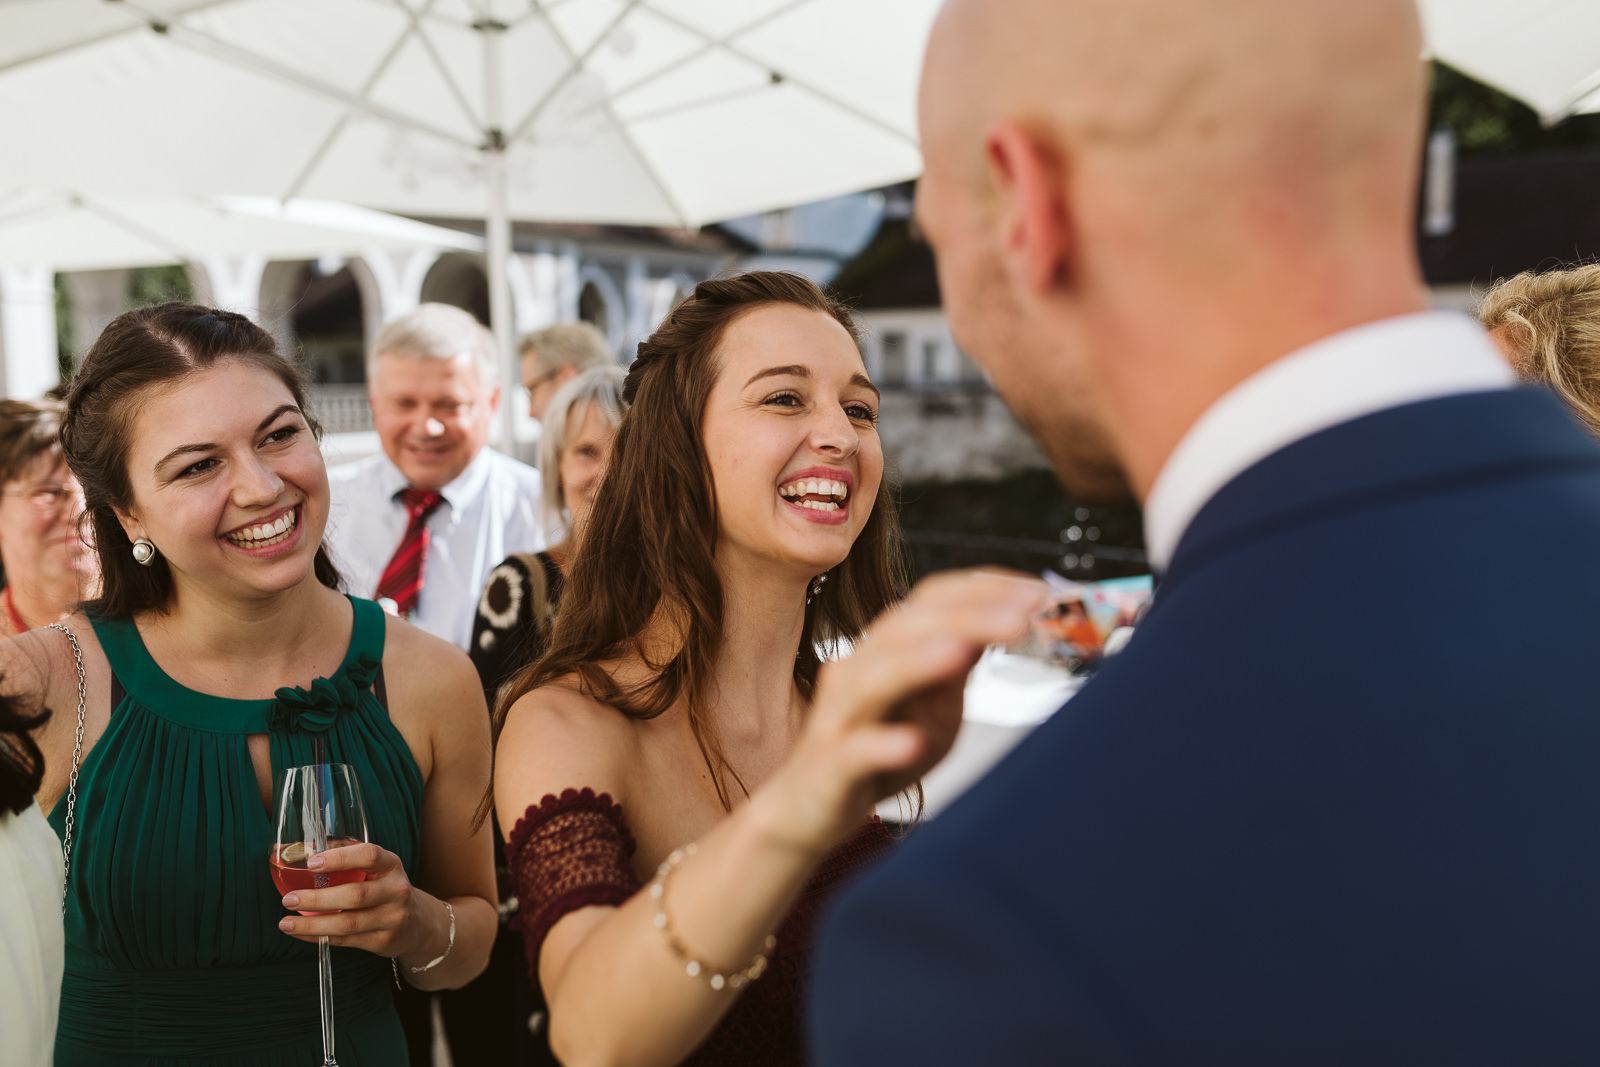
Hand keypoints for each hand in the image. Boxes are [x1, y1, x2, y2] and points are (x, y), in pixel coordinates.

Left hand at [276, 842, 441, 960]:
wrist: (418, 922)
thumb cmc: (385, 888)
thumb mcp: (378, 869)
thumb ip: (349, 860)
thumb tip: (304, 853)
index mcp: (391, 865)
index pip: (369, 855)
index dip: (340, 858)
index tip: (312, 863)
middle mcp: (396, 890)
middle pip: (355, 895)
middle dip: (317, 899)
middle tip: (289, 899)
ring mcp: (392, 918)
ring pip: (348, 923)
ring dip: (312, 924)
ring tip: (286, 923)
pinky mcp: (383, 941)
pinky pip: (346, 941)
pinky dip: (319, 937)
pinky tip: (301, 933)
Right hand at [773, 570, 1049, 849]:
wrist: (809, 810)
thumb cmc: (875, 755)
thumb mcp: (932, 708)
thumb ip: (958, 665)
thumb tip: (1003, 616)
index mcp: (887, 650)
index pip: (931, 602)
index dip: (983, 591)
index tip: (1037, 593)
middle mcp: (858, 670)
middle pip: (905, 629)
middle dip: (966, 618)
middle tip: (1021, 617)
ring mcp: (840, 717)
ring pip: (872, 679)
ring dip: (916, 662)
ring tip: (961, 652)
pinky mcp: (828, 765)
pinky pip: (853, 750)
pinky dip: (881, 744)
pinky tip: (910, 742)